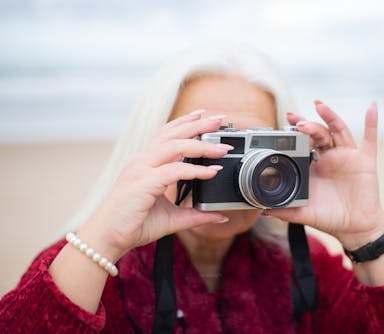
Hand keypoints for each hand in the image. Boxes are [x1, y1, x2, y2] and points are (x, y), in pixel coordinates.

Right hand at [79, 110, 232, 260]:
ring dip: (201, 145)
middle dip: (197, 125)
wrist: (108, 238)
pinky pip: (174, 171)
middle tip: (218, 119)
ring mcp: (141, 170)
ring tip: (222, 148)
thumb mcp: (172, 218)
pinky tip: (211, 172)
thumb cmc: (134, 224)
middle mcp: (142, 162)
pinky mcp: (143, 183)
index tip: (202, 115)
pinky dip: (195, 170)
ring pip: (174, 147)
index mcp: (145, 164)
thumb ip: (196, 215)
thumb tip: (220, 217)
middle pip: (172, 134)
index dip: (184, 123)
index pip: (165, 135)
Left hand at [264, 101, 383, 249]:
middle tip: (294, 119)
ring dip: (330, 117)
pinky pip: (370, 139)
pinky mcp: (365, 161)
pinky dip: (371, 122)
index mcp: (313, 166)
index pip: (302, 143)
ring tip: (319, 106)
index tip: (284, 126)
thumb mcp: (304, 213)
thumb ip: (285, 211)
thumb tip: (263, 211)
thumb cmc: (330, 218)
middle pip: (318, 133)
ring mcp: (347, 156)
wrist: (355, 228)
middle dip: (307, 124)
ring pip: (338, 131)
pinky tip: (371, 107)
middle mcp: (329, 157)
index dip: (294, 134)